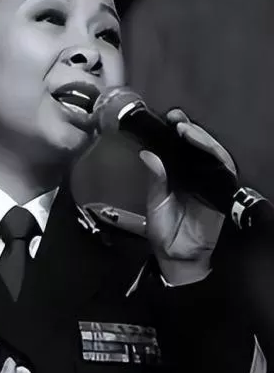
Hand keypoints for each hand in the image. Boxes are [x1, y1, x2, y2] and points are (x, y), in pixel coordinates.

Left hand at [139, 109, 236, 284]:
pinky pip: (223, 172)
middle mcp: (196, 175)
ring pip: (213, 155)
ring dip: (201, 140)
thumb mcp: (156, 202)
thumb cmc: (164, 229)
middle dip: (190, 130)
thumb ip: (155, 179)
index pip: (181, 148)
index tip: (168, 118)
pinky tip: (205, 148)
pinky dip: (216, 159)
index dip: (178, 132)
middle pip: (199, 147)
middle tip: (177, 119)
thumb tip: (147, 154)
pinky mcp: (222, 194)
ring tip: (186, 130)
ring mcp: (210, 183)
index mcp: (179, 174)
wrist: (176, 254)